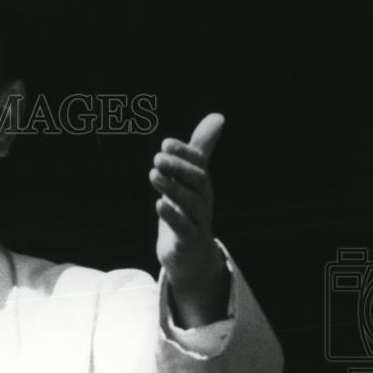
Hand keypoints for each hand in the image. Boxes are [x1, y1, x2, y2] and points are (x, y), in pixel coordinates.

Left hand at [149, 113, 229, 327]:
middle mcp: (203, 202)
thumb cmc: (188, 213)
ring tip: (153, 174)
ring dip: (171, 188)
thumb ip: (199, 150)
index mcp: (202, 186)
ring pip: (190, 203)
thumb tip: (218, 116)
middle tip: (157, 157)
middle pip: (197, 182)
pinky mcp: (188, 242)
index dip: (184, 152)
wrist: (191, 257)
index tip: (166, 142)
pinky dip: (172, 216)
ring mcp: (198, 222)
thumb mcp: (190, 181)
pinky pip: (183, 228)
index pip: (198, 165)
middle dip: (178, 168)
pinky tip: (158, 204)